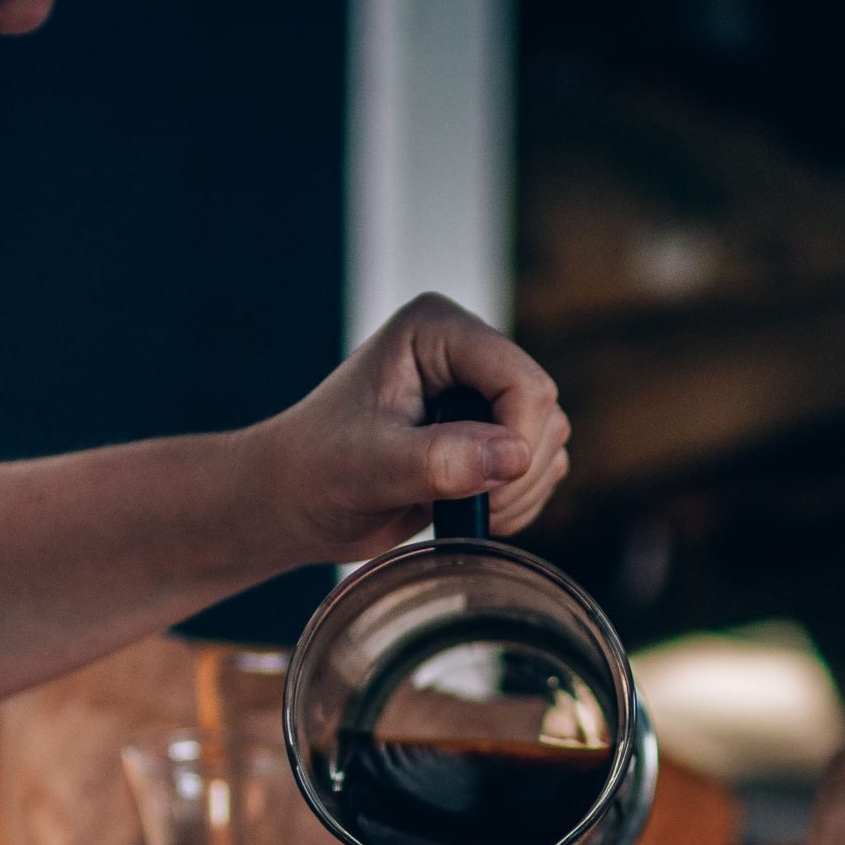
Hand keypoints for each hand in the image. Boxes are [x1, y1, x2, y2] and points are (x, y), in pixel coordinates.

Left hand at [249, 294, 573, 559]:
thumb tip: (516, 457)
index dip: (517, 439)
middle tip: (456, 505)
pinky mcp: (489, 434)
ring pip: (549, 442)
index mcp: (436, 329)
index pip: (521, 380)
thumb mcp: (370, 468)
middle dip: (515, 472)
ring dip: (517, 492)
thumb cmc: (315, 471)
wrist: (296, 503)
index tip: (481, 488)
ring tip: (452, 510)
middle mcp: (467, 351)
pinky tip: (467, 514)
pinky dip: (516, 502)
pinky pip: (540, 469)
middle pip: (543, 411)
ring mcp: (481, 393)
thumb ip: (440, 460)